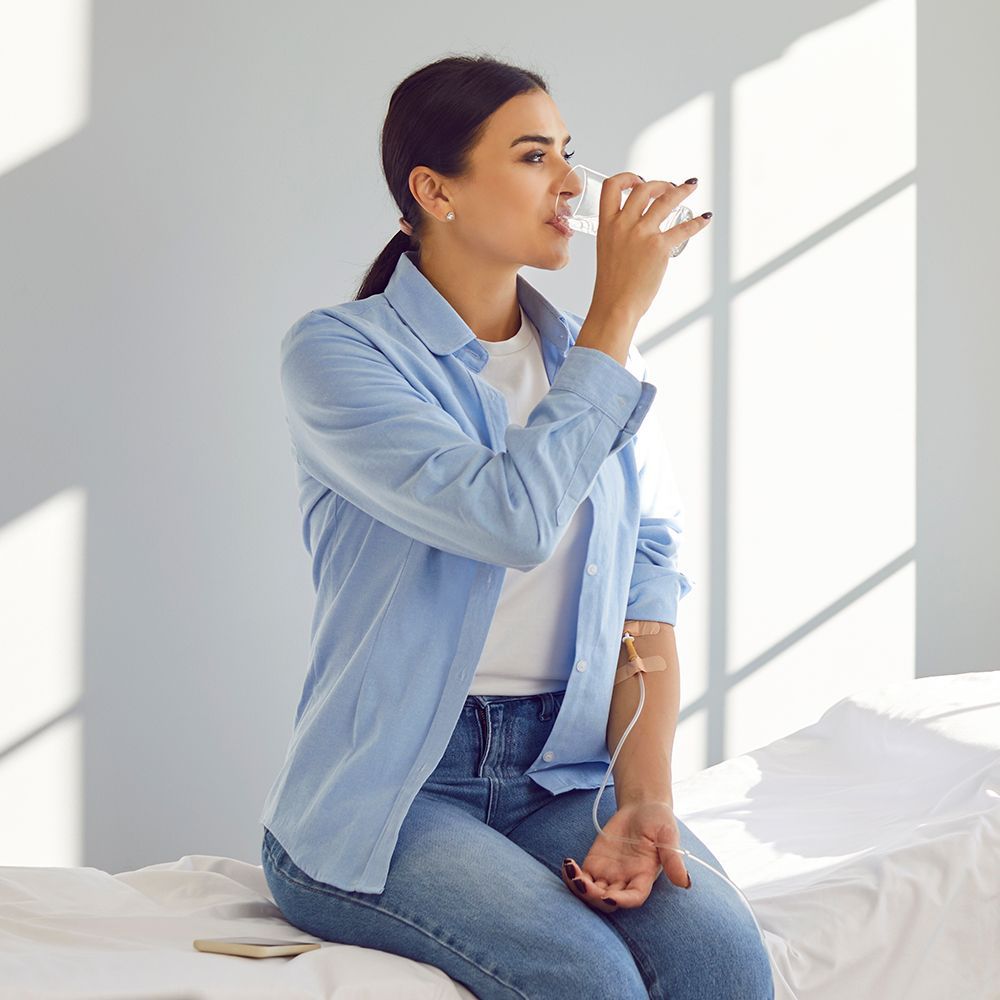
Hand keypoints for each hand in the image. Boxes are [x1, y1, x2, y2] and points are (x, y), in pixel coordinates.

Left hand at [561, 801, 689, 911]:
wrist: (641, 807)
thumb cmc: (658, 820)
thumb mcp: (668, 834)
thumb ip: (673, 858)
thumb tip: (685, 883)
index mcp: (644, 877)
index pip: (633, 898)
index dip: (621, 901)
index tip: (608, 896)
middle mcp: (626, 880)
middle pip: (608, 900)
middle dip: (594, 896)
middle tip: (582, 882)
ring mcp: (609, 874)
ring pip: (591, 892)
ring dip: (579, 887)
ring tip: (571, 869)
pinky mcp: (595, 863)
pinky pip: (581, 877)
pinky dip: (572, 875)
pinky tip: (567, 864)